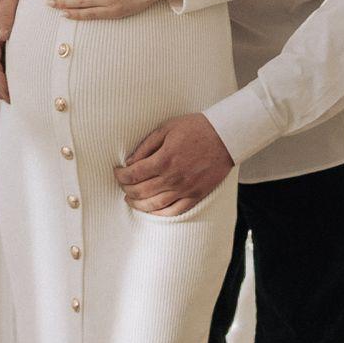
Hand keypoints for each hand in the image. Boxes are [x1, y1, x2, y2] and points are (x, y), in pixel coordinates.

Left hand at [114, 113, 232, 216]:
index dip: (121, 175)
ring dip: (139, 204)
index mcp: (164, 160)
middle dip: (127, 189)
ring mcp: (186, 189)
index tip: (117, 172)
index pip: (134, 174)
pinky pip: (175, 211)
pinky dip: (159, 213)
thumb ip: (146, 146)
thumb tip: (129, 162)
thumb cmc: (195, 128)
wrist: (226, 137)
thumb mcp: (166, 128)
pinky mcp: (196, 195)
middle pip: (141, 191)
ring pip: (155, 205)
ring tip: (131, 200)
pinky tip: (151, 210)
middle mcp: (173, 178)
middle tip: (122, 185)